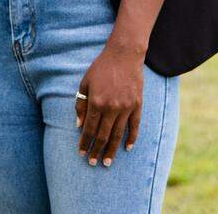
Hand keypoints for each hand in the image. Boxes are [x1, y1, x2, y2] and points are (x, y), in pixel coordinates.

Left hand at [75, 41, 143, 167]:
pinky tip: (128, 148)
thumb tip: (79, 126)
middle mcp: (111, 107)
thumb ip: (81, 105)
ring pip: (118, 134)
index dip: (85, 143)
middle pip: (103, 135)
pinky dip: (132, 138)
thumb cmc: (101, 68)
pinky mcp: (137, 105)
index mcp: (96, 102)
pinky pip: (135, 126)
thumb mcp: (85, 83)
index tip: (81, 153)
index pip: (89, 129)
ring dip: (112, 150)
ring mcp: (126, 107)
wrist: (124, 55)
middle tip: (93, 163)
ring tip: (108, 162)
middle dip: (97, 151)